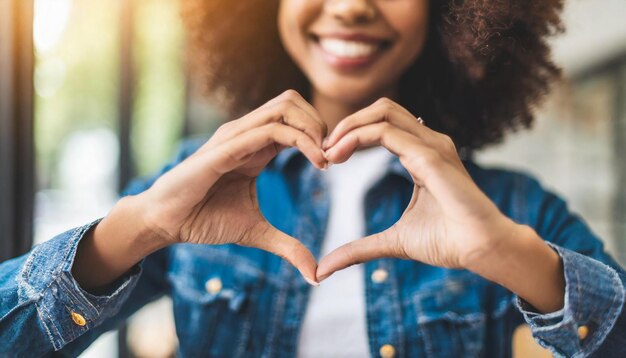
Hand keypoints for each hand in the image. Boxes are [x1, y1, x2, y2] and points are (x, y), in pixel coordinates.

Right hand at [142, 90, 326, 282]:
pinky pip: (270, 130)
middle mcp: (247, 133)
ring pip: (285, 107)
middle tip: (335, 155)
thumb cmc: (204, 219)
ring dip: (314, 128)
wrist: (166, 222)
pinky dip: (300, 141)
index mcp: (256, 146)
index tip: (336, 162)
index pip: (295, 118)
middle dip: (322, 122)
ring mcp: (235, 136)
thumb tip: (315, 273)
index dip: (320, 134)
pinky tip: (317, 163)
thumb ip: (287, 246)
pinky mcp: (225, 147)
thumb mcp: (256, 232)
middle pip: (293, 101)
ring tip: (326, 159)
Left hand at [316, 98, 517, 280]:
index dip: (352, 134)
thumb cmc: (448, 242)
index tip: (328, 158)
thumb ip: (359, 248)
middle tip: (323, 150)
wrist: (482, 250)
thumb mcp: (393, 242)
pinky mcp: (430, 155)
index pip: (382, 124)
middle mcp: (428, 142)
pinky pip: (385, 132)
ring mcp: (432, 145)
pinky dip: (356, 137)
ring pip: (382, 112)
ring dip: (348, 126)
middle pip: (381, 108)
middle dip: (347, 123)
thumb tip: (325, 268)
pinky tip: (338, 155)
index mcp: (422, 154)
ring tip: (328, 151)